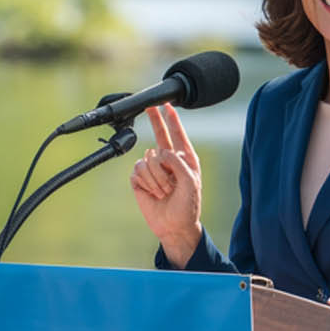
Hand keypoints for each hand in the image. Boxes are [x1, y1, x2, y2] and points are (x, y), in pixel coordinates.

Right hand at [130, 103, 203, 265]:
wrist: (174, 226)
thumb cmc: (188, 205)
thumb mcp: (190, 182)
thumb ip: (177, 162)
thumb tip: (159, 152)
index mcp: (185, 158)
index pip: (177, 133)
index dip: (172, 118)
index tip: (167, 104)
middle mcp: (168, 160)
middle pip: (159, 134)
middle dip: (155, 119)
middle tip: (149, 106)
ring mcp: (154, 169)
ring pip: (148, 158)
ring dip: (157, 178)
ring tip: (165, 192)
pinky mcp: (140, 179)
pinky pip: (138, 170)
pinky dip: (147, 183)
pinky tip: (154, 193)